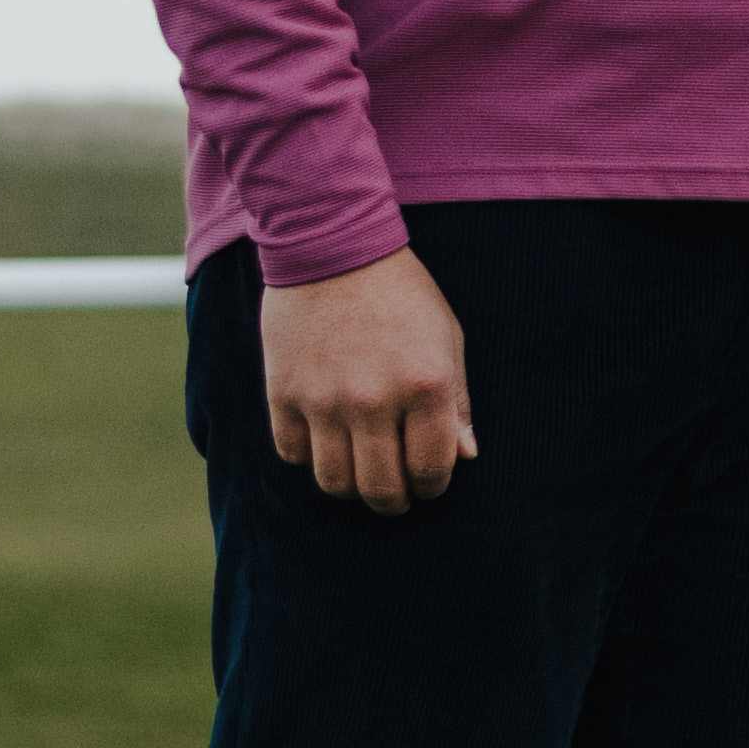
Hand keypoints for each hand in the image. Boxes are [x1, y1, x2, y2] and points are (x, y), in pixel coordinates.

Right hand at [257, 248, 470, 510]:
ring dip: (351, 487)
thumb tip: (465, 456)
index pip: (430, 469)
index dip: (432, 486)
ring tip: (359, 471)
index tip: (428, 481)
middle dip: (394, 500)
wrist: (332, 247)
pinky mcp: (283, 393)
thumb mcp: (446, 338)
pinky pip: (293, 453)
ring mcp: (325, 400)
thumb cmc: (400, 293)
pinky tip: (324, 438)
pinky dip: (309, 456)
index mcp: (425, 386)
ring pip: (334, 483)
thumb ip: (457, 402)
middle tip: (396, 492)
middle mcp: (374, 400)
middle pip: (381, 489)